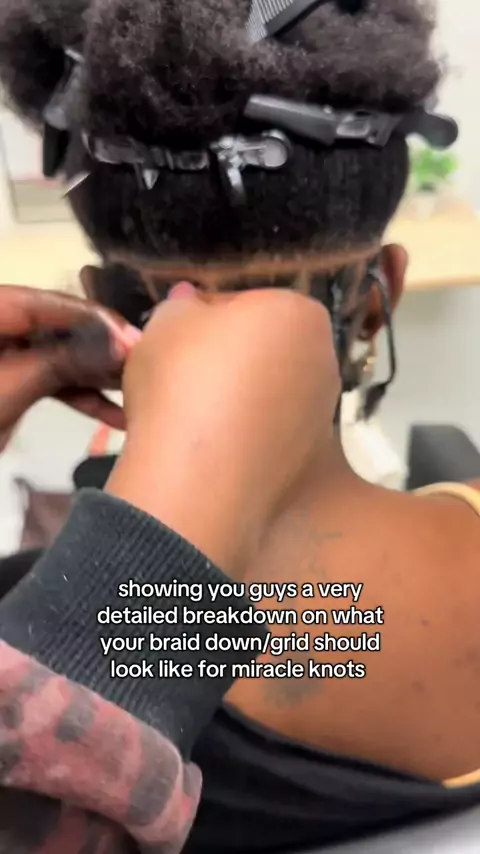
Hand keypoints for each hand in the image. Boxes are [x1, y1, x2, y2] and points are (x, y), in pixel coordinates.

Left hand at [0, 286, 140, 451]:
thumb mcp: (12, 385)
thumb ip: (62, 360)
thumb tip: (117, 344)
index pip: (47, 304)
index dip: (93, 319)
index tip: (130, 338)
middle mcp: (0, 329)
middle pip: (58, 328)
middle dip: (100, 348)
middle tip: (141, 364)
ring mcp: (5, 357)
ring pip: (59, 358)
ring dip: (96, 377)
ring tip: (136, 390)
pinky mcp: (11, 384)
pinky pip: (51, 383)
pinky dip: (79, 398)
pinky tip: (115, 416)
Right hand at [107, 284, 339, 576]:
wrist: (195, 478)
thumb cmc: (182, 380)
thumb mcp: (165, 323)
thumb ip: (181, 305)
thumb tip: (189, 302)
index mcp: (299, 313)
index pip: (243, 303)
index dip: (202, 321)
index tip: (176, 343)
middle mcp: (324, 360)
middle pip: (263, 349)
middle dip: (227, 359)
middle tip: (181, 379)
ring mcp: (320, 415)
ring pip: (267, 394)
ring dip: (236, 399)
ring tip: (191, 418)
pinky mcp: (306, 461)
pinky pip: (267, 435)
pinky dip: (243, 437)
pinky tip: (210, 449)